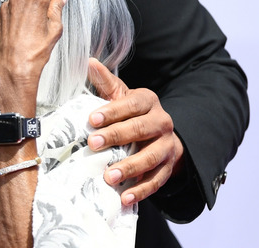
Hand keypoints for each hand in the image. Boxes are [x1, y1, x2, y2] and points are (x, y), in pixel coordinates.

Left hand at [0, 0, 67, 111]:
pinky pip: (6, 8)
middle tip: (41, 9)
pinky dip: (12, 13)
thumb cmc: (36, 51)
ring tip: (29, 22)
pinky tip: (18, 29)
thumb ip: (57, 8)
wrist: (14, 67)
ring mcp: (4, 7)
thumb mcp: (55, 29)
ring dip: (23, 3)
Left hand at [87, 58, 183, 205]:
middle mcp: (162, 122)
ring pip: (151, 157)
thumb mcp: (121, 96)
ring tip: (109, 176)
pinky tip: (125, 197)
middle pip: (141, 129)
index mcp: (148, 102)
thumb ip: (106, 84)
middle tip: (93, 144)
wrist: (160, 134)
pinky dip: (141, 190)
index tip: (92, 120)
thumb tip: (89, 61)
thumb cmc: (132, 113)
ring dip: (130, 167)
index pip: (131, 105)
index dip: (112, 112)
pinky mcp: (169, 168)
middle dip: (116, 137)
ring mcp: (168, 146)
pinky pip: (157, 180)